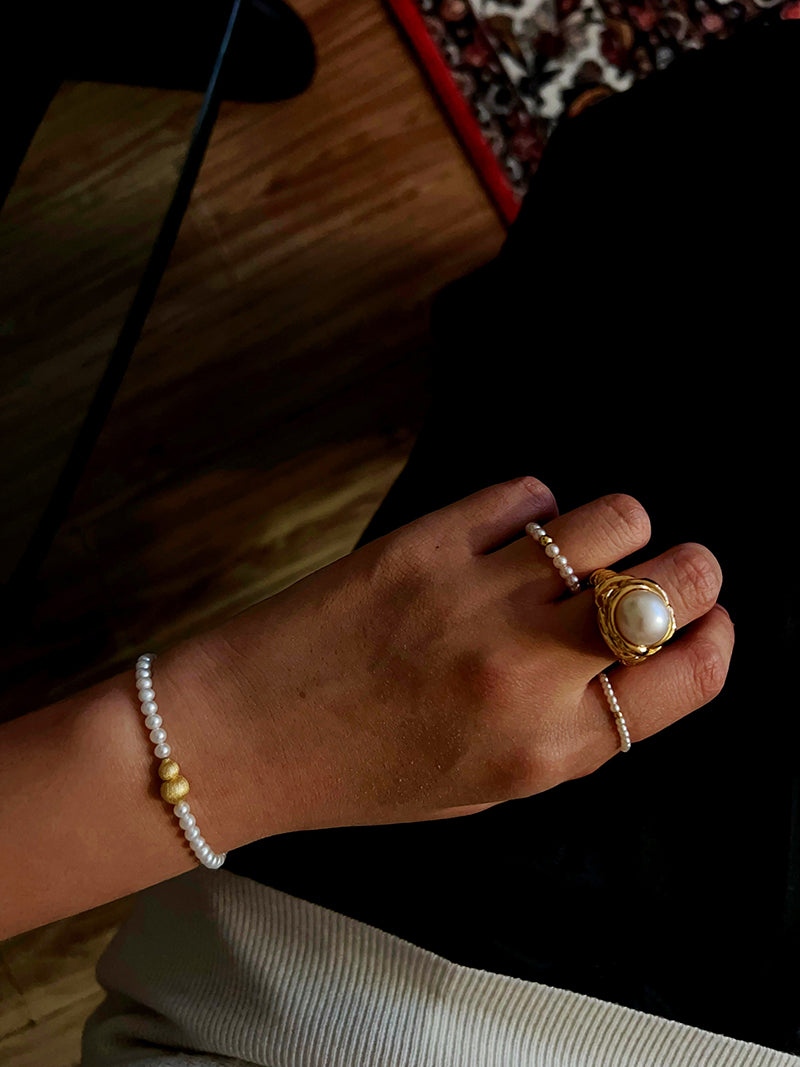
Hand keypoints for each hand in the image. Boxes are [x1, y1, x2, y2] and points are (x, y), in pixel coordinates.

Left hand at [194, 476, 732, 837]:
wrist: (255, 732)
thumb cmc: (369, 769)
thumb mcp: (491, 782)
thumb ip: (575, 726)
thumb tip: (641, 651)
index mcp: (552, 746)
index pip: (689, 675)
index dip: (714, 636)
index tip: (704, 619)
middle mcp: (530, 671)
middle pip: (673, 586)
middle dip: (690, 571)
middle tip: (663, 570)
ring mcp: (480, 599)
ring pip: (613, 520)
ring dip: (616, 528)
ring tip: (582, 545)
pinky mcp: (428, 542)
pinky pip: (525, 494)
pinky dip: (531, 507)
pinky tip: (506, 533)